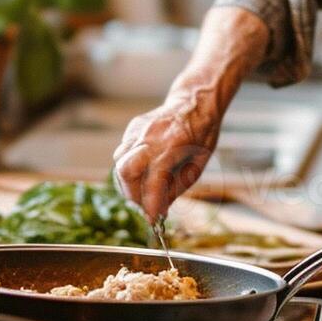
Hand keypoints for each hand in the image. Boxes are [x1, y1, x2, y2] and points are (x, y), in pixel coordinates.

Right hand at [112, 91, 221, 221]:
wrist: (195, 100)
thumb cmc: (201, 133)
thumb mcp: (198, 164)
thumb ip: (177, 187)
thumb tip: (159, 209)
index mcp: (173, 144)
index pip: (153, 179)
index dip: (151, 203)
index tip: (153, 219)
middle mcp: (150, 135)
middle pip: (125, 170)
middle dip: (133, 194)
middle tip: (147, 205)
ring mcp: (138, 130)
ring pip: (119, 162)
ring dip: (129, 183)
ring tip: (146, 190)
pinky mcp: (132, 128)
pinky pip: (123, 153)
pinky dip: (130, 168)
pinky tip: (145, 170)